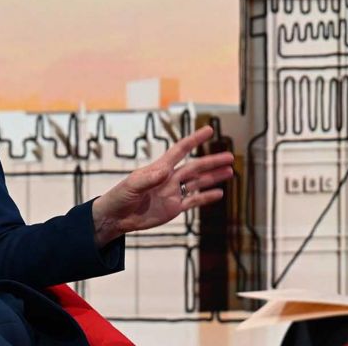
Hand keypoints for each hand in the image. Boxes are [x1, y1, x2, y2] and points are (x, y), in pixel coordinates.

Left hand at [91, 125, 232, 246]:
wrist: (116, 218)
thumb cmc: (119, 197)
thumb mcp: (131, 186)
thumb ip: (148, 179)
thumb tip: (164, 170)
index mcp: (158, 169)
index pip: (179, 151)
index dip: (194, 140)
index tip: (209, 130)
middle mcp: (169, 178)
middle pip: (195, 167)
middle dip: (212, 161)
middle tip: (230, 156)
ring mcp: (172, 193)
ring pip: (198, 183)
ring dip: (213, 177)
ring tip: (230, 171)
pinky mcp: (174, 208)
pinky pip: (194, 201)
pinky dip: (206, 197)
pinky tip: (219, 193)